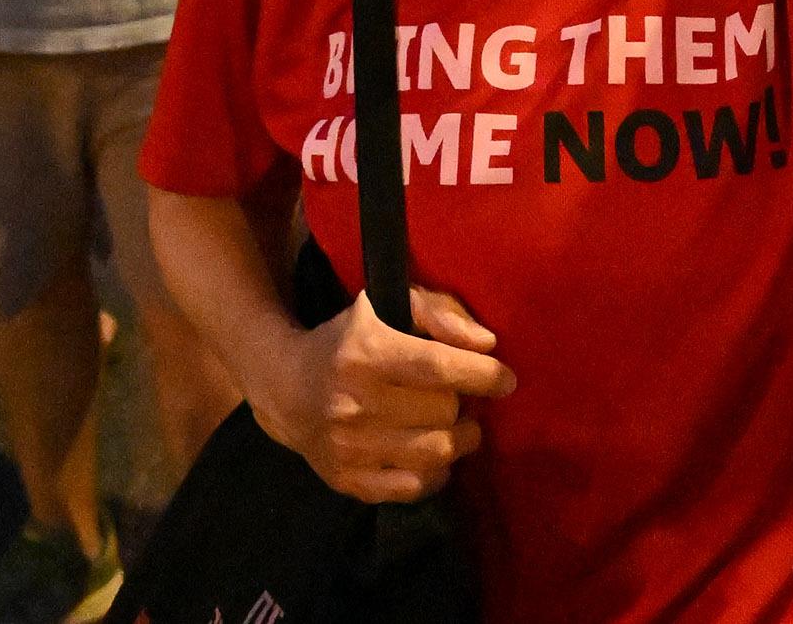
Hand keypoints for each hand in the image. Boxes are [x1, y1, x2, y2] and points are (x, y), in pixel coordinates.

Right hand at [255, 286, 515, 504]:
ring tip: (459, 427)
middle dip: (462, 404)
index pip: (437, 367)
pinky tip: (433, 454)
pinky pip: (415, 487)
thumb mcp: (387, 306)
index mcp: (364, 352)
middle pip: (443, 411)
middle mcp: (354, 401)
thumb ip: (438, 313)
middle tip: (461, 399)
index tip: (506, 379)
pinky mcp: (348, 480)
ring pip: (436, 453)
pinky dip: (436, 473)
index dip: (481, 375)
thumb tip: (486, 345)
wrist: (286, 387)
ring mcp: (349, 446)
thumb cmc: (349, 339)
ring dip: (460, 440)